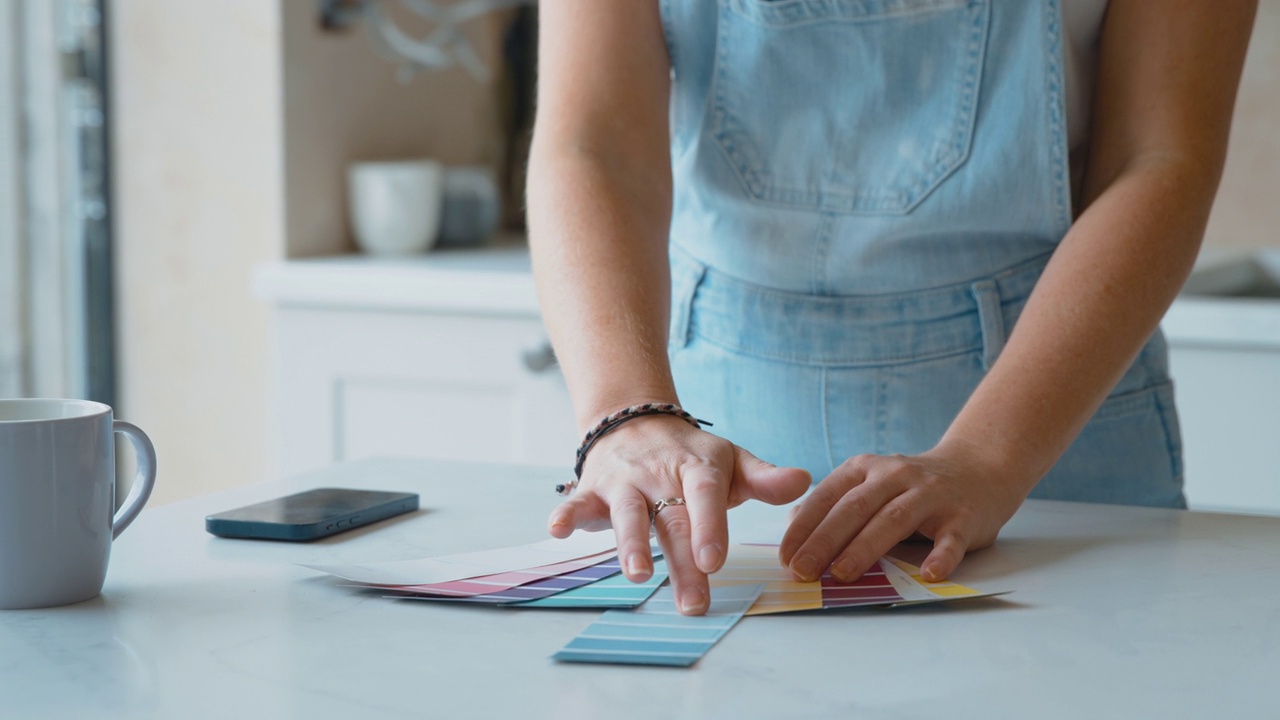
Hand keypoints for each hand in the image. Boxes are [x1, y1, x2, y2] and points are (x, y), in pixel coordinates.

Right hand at [548, 416, 810, 614]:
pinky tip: (557, 530)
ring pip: (628, 513)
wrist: (635, 420)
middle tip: (693, 601)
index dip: (710, 527)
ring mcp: (625, 482)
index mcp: (697, 468)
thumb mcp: (730, 461)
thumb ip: (764, 478)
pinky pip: (578, 502)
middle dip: (681, 561)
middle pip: (672, 520)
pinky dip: (567, 514)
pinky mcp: (593, 489)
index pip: (706, 497)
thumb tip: (805, 481)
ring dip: (630, 543)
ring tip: (637, 574)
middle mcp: (659, 474)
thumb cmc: (691, 456)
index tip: (715, 561)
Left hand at [778, 446, 1027, 583]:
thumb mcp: (869, 485)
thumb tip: (793, 526)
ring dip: (866, 548)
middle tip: (803, 571)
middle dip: (825, 541)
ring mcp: (931, 494)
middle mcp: (896, 475)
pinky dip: (941, 556)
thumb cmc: (911, 487)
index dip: (804, 528)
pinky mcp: (963, 516)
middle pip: (855, 508)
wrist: (978, 468)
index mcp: (866, 469)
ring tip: (843, 575)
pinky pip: (951, 538)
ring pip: (894, 520)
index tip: (785, 557)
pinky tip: (929, 574)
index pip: (827, 497)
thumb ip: (834, 504)